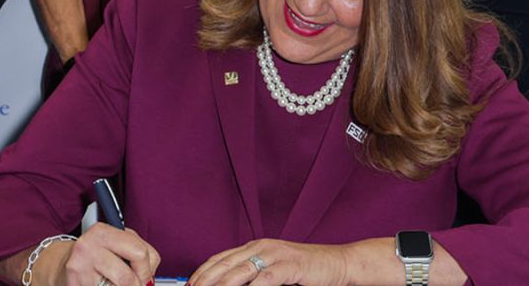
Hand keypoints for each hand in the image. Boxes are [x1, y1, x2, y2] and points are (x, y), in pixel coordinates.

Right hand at [57, 223, 160, 285]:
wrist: (62, 264)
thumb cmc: (95, 255)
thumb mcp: (116, 244)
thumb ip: (137, 253)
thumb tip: (149, 279)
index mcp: (102, 232)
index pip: (140, 252)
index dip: (147, 270)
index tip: (145, 276)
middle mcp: (88, 247)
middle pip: (129, 278)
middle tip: (135, 285)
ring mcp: (80, 269)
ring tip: (114, 283)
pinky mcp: (75, 285)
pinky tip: (102, 285)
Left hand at [189, 239, 348, 285]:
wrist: (337, 263)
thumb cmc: (305, 271)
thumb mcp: (273, 271)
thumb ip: (252, 276)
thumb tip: (230, 284)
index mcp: (254, 247)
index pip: (220, 258)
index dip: (202, 272)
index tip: (190, 285)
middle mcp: (262, 247)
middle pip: (226, 264)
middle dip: (206, 279)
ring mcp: (276, 254)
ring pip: (241, 270)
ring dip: (223, 285)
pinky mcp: (291, 265)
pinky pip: (267, 277)